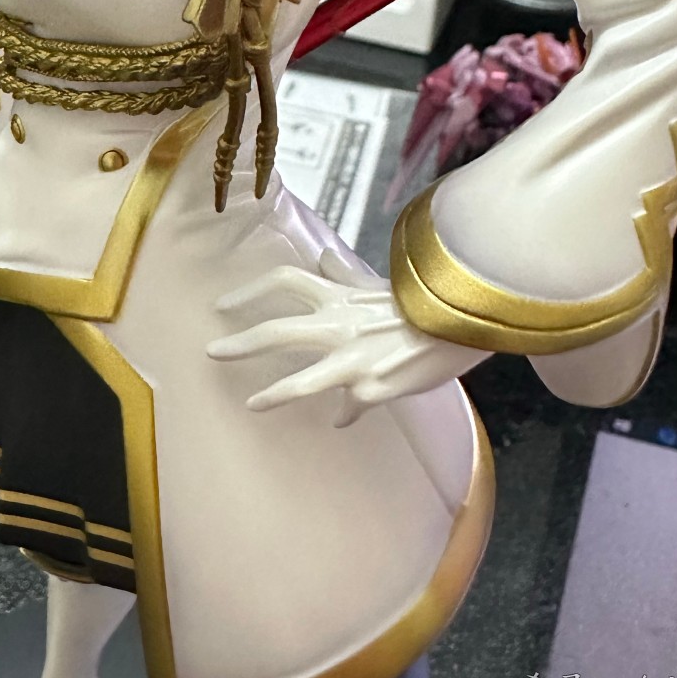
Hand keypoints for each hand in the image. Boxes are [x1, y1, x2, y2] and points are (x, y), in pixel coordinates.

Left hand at [207, 248, 488, 424]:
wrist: (464, 325)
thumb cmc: (421, 303)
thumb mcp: (378, 284)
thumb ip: (345, 274)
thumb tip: (322, 254)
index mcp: (340, 297)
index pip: (285, 281)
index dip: (250, 290)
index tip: (223, 305)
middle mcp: (341, 326)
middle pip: (279, 329)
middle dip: (242, 343)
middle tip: (212, 353)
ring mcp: (356, 360)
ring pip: (304, 381)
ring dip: (274, 394)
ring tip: (252, 404)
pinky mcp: (376, 389)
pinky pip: (349, 409)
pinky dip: (343, 416)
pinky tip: (338, 423)